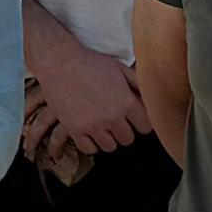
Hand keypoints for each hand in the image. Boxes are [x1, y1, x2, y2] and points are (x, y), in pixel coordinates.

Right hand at [28, 41, 148, 160]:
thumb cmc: (91, 63)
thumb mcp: (120, 68)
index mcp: (126, 102)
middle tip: (118, 122)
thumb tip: (152, 97)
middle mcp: (111, 117)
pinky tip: (91, 133)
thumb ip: (138, 84)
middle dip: (125, 131)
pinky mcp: (75, 129)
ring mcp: (92, 125)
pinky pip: (89, 149)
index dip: (141, 123)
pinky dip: (91, 143)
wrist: (59, 62)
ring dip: (109, 138)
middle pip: (128, 139)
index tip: (135, 119)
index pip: (145, 127)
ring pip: (110, 147)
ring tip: (104, 127)